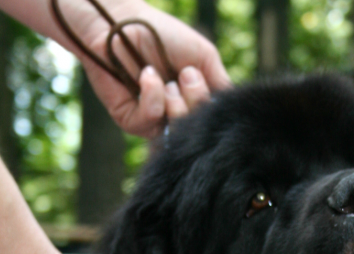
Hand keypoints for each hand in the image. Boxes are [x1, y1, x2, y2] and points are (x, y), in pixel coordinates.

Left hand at [68, 0, 231, 136]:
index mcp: (192, 102)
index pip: (212, 121)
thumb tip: (231, 111)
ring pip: (177, 130)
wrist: (122, 23)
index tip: (196, 74)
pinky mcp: (131, 121)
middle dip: (195, 100)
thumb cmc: (162, 34)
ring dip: (175, 101)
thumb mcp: (203, 57)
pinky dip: (153, 97)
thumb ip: (221, 86)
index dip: (210, 104)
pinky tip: (147, 76)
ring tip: (166, 79)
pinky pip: (151, 122)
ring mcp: (154, 122)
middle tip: (184, 75)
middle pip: (198, 130)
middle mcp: (175, 115)